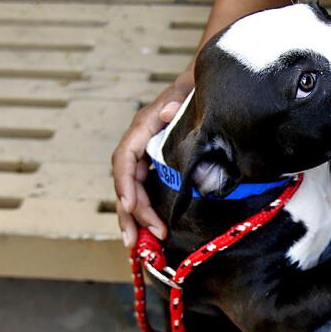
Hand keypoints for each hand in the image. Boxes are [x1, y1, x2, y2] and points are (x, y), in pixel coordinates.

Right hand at [111, 70, 193, 243]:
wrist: (206, 84)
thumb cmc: (197, 88)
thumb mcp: (190, 92)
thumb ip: (179, 102)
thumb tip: (167, 112)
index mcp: (144, 127)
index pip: (125, 158)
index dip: (124, 183)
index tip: (130, 206)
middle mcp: (140, 142)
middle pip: (126, 182)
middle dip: (129, 213)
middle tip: (136, 240)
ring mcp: (147, 154)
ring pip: (133, 191)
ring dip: (133, 219)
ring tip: (136, 247)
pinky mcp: (157, 164)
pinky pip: (146, 190)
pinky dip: (145, 212)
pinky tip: (149, 233)